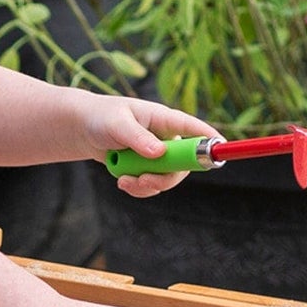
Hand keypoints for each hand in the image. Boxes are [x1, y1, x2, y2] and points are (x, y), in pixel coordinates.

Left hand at [78, 94, 219, 198]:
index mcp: (164, 119)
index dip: (210, 140)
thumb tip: (160, 153)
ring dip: (146, 185)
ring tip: (123, 180)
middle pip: (184, 164)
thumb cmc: (101, 118)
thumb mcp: (117, 124)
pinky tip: (122, 181)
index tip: (222, 149)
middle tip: (144, 181)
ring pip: (167, 179)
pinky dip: (138, 188)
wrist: (84, 130)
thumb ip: (137, 138)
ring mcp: (159, 155)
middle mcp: (167, 137)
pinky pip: (153, 186)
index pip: (194, 128)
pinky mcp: (148, 168)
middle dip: (165, 178)